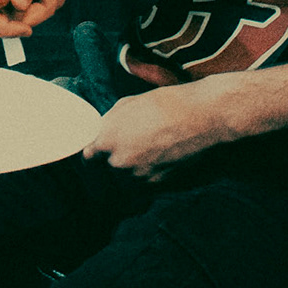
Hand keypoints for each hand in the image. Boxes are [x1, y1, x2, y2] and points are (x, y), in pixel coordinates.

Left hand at [84, 77, 241, 182]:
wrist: (200, 117)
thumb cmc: (165, 104)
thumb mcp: (128, 104)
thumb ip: (110, 122)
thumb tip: (103, 131)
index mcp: (107, 138)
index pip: (87, 157)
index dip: (93, 153)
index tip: (98, 152)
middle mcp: (118, 161)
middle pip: (107, 169)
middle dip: (113, 160)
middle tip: (129, 147)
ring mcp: (137, 175)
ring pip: (124, 179)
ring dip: (130, 170)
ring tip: (146, 152)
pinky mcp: (156, 183)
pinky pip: (143, 184)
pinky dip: (147, 175)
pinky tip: (158, 158)